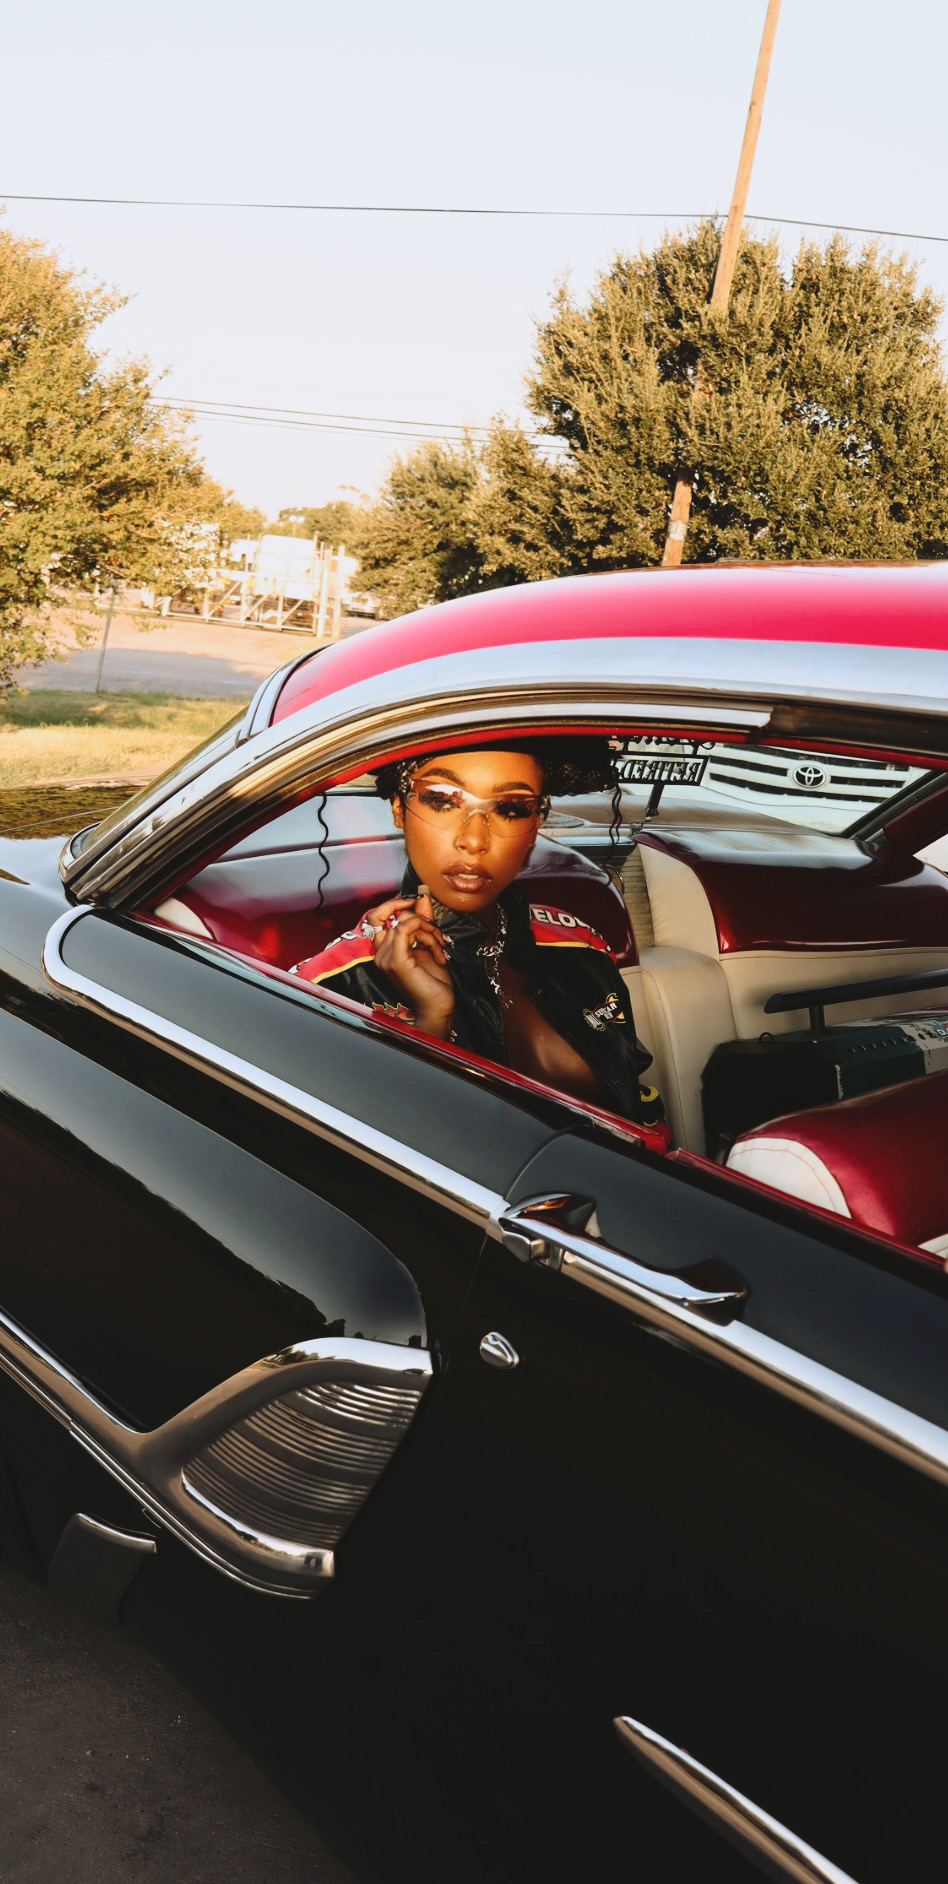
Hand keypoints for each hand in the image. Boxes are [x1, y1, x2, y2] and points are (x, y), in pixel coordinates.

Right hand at [366, 888, 454, 1038]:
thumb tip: (422, 895)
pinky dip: (426, 932)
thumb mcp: (430, 944)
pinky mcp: (396, 961)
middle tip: (436, 933)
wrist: (437, 1008)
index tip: (418, 902)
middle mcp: (380, 954)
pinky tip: (436, 948)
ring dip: (429, 930)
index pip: (379, 916)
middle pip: (396, 916)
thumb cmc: (433, 984)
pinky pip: (407, 928)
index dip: (397, 904)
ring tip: (439, 948)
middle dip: (422, 920)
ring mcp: (385, 958)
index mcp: (385, 951)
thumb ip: (424, 920)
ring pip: (406, 922)